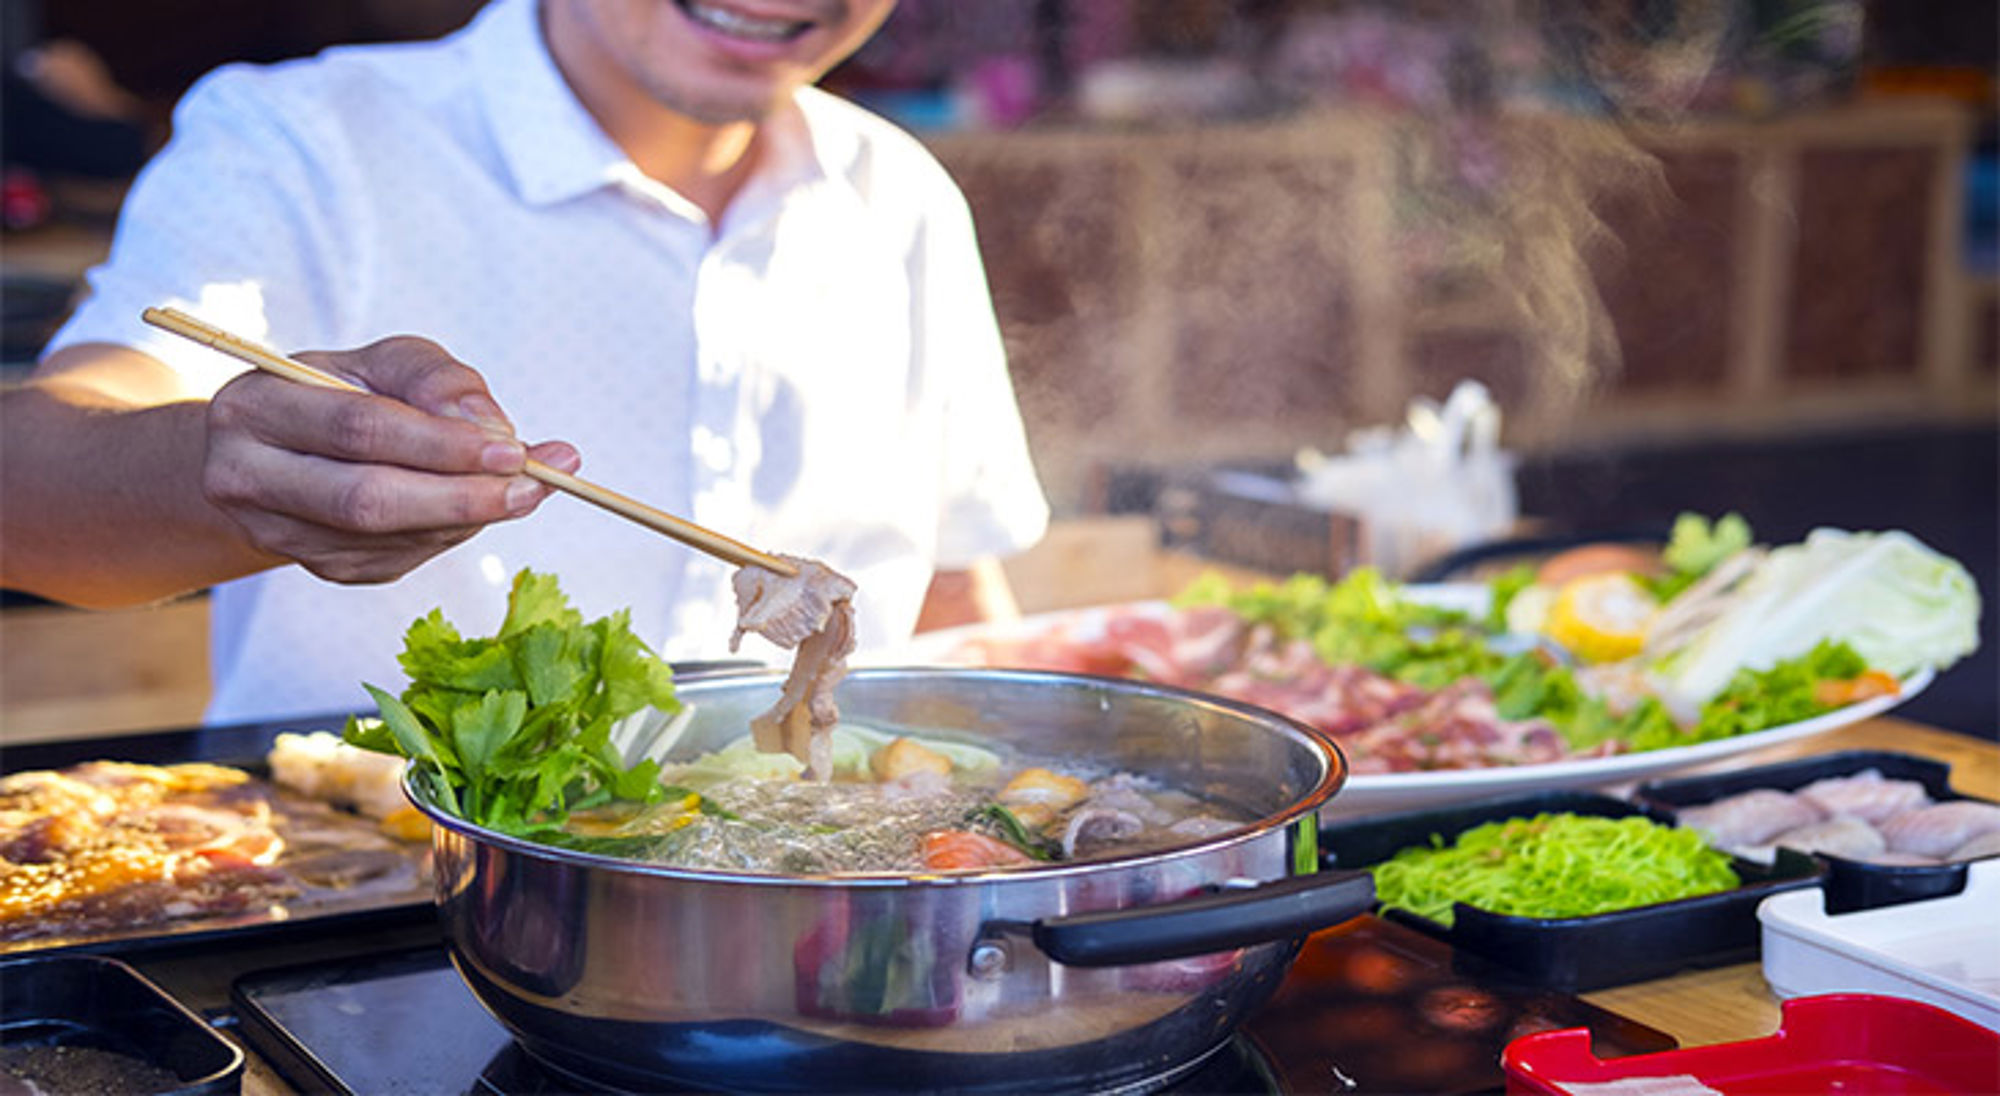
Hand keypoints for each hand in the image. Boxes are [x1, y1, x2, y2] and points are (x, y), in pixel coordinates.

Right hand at [202, 336, 577, 583]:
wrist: (287, 447)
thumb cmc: (343, 392)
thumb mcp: (385, 362)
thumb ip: (437, 379)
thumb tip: (493, 429)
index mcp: (254, 408)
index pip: (359, 430)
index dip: (440, 444)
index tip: (513, 449)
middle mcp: (247, 478)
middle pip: (367, 501)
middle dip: (460, 496)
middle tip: (532, 486)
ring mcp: (279, 533)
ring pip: (388, 538)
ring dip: (467, 517)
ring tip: (523, 490)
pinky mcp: (320, 566)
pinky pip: (401, 558)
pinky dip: (451, 532)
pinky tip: (478, 506)